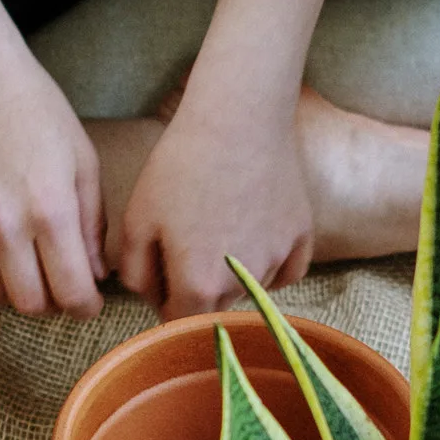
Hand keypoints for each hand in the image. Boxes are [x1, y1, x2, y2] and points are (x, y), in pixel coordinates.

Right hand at [0, 46, 104, 318]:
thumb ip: (92, 224)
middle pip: (29, 303)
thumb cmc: (36, 111)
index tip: (88, 301)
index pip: (71, 291)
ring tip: (27, 269)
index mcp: (51, 209)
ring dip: (13, 292)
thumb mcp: (83, 161)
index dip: (85, 307)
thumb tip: (94, 274)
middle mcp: (5, 224)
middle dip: (51, 304)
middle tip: (59, 287)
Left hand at [117, 93, 312, 318]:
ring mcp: (277, 262)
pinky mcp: (302, 239)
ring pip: (248, 290)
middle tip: (187, 248)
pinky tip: (254, 237)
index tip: (161, 278)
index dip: (164, 301)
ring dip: (232, 276)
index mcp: (198, 285)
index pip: (177, 321)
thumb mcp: (136, 221)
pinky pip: (285, 273)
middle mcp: (242, 284)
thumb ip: (136, 274)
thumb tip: (151, 299)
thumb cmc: (180, 166)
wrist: (237, 118)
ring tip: (220, 227)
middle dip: (197, 293)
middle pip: (214, 310)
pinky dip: (269, 265)